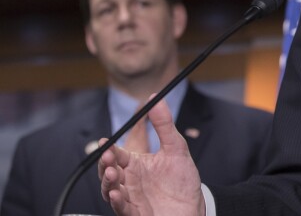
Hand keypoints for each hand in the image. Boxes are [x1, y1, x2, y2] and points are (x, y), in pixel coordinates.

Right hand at [98, 99, 205, 215]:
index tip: (106, 142)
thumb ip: (164, 124)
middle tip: (107, 157)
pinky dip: (117, 202)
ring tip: (111, 173)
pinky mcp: (135, 213)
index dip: (110, 149)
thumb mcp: (176, 148)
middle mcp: (130, 181)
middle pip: (109, 171)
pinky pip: (121, 208)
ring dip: (107, 182)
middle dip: (104, 164)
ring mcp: (131, 198)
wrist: (194, 206)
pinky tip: (116, 194)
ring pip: (110, 190)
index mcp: (136, 165)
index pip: (118, 155)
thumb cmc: (182, 179)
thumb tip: (155, 98)